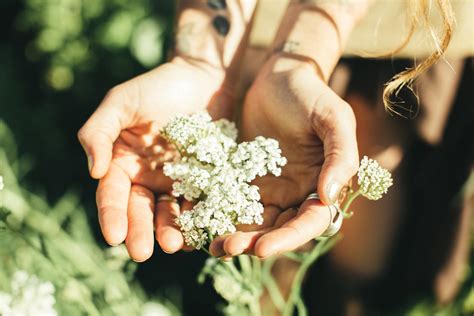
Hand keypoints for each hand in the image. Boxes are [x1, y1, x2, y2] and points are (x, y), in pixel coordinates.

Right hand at [78, 57, 232, 260]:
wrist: (205, 78)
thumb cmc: (158, 86)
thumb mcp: (121, 102)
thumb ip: (99, 133)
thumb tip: (93, 172)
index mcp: (122, 163)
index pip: (112, 194)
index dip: (111, 215)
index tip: (114, 236)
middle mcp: (147, 177)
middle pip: (140, 210)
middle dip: (140, 232)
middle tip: (141, 253)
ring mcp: (176, 181)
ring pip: (170, 212)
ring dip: (170, 231)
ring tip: (174, 245)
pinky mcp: (204, 180)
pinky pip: (200, 204)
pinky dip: (199, 219)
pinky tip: (200, 232)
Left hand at [210, 54, 358, 257]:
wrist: (279, 75)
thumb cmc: (311, 93)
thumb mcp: (333, 118)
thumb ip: (340, 156)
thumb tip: (330, 198)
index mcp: (320, 184)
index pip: (309, 222)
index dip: (288, 239)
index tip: (262, 248)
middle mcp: (295, 192)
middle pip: (278, 228)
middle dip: (254, 243)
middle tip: (226, 249)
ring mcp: (268, 187)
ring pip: (253, 221)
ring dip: (234, 236)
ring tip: (211, 246)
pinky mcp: (243, 176)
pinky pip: (231, 201)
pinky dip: (218, 214)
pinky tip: (200, 223)